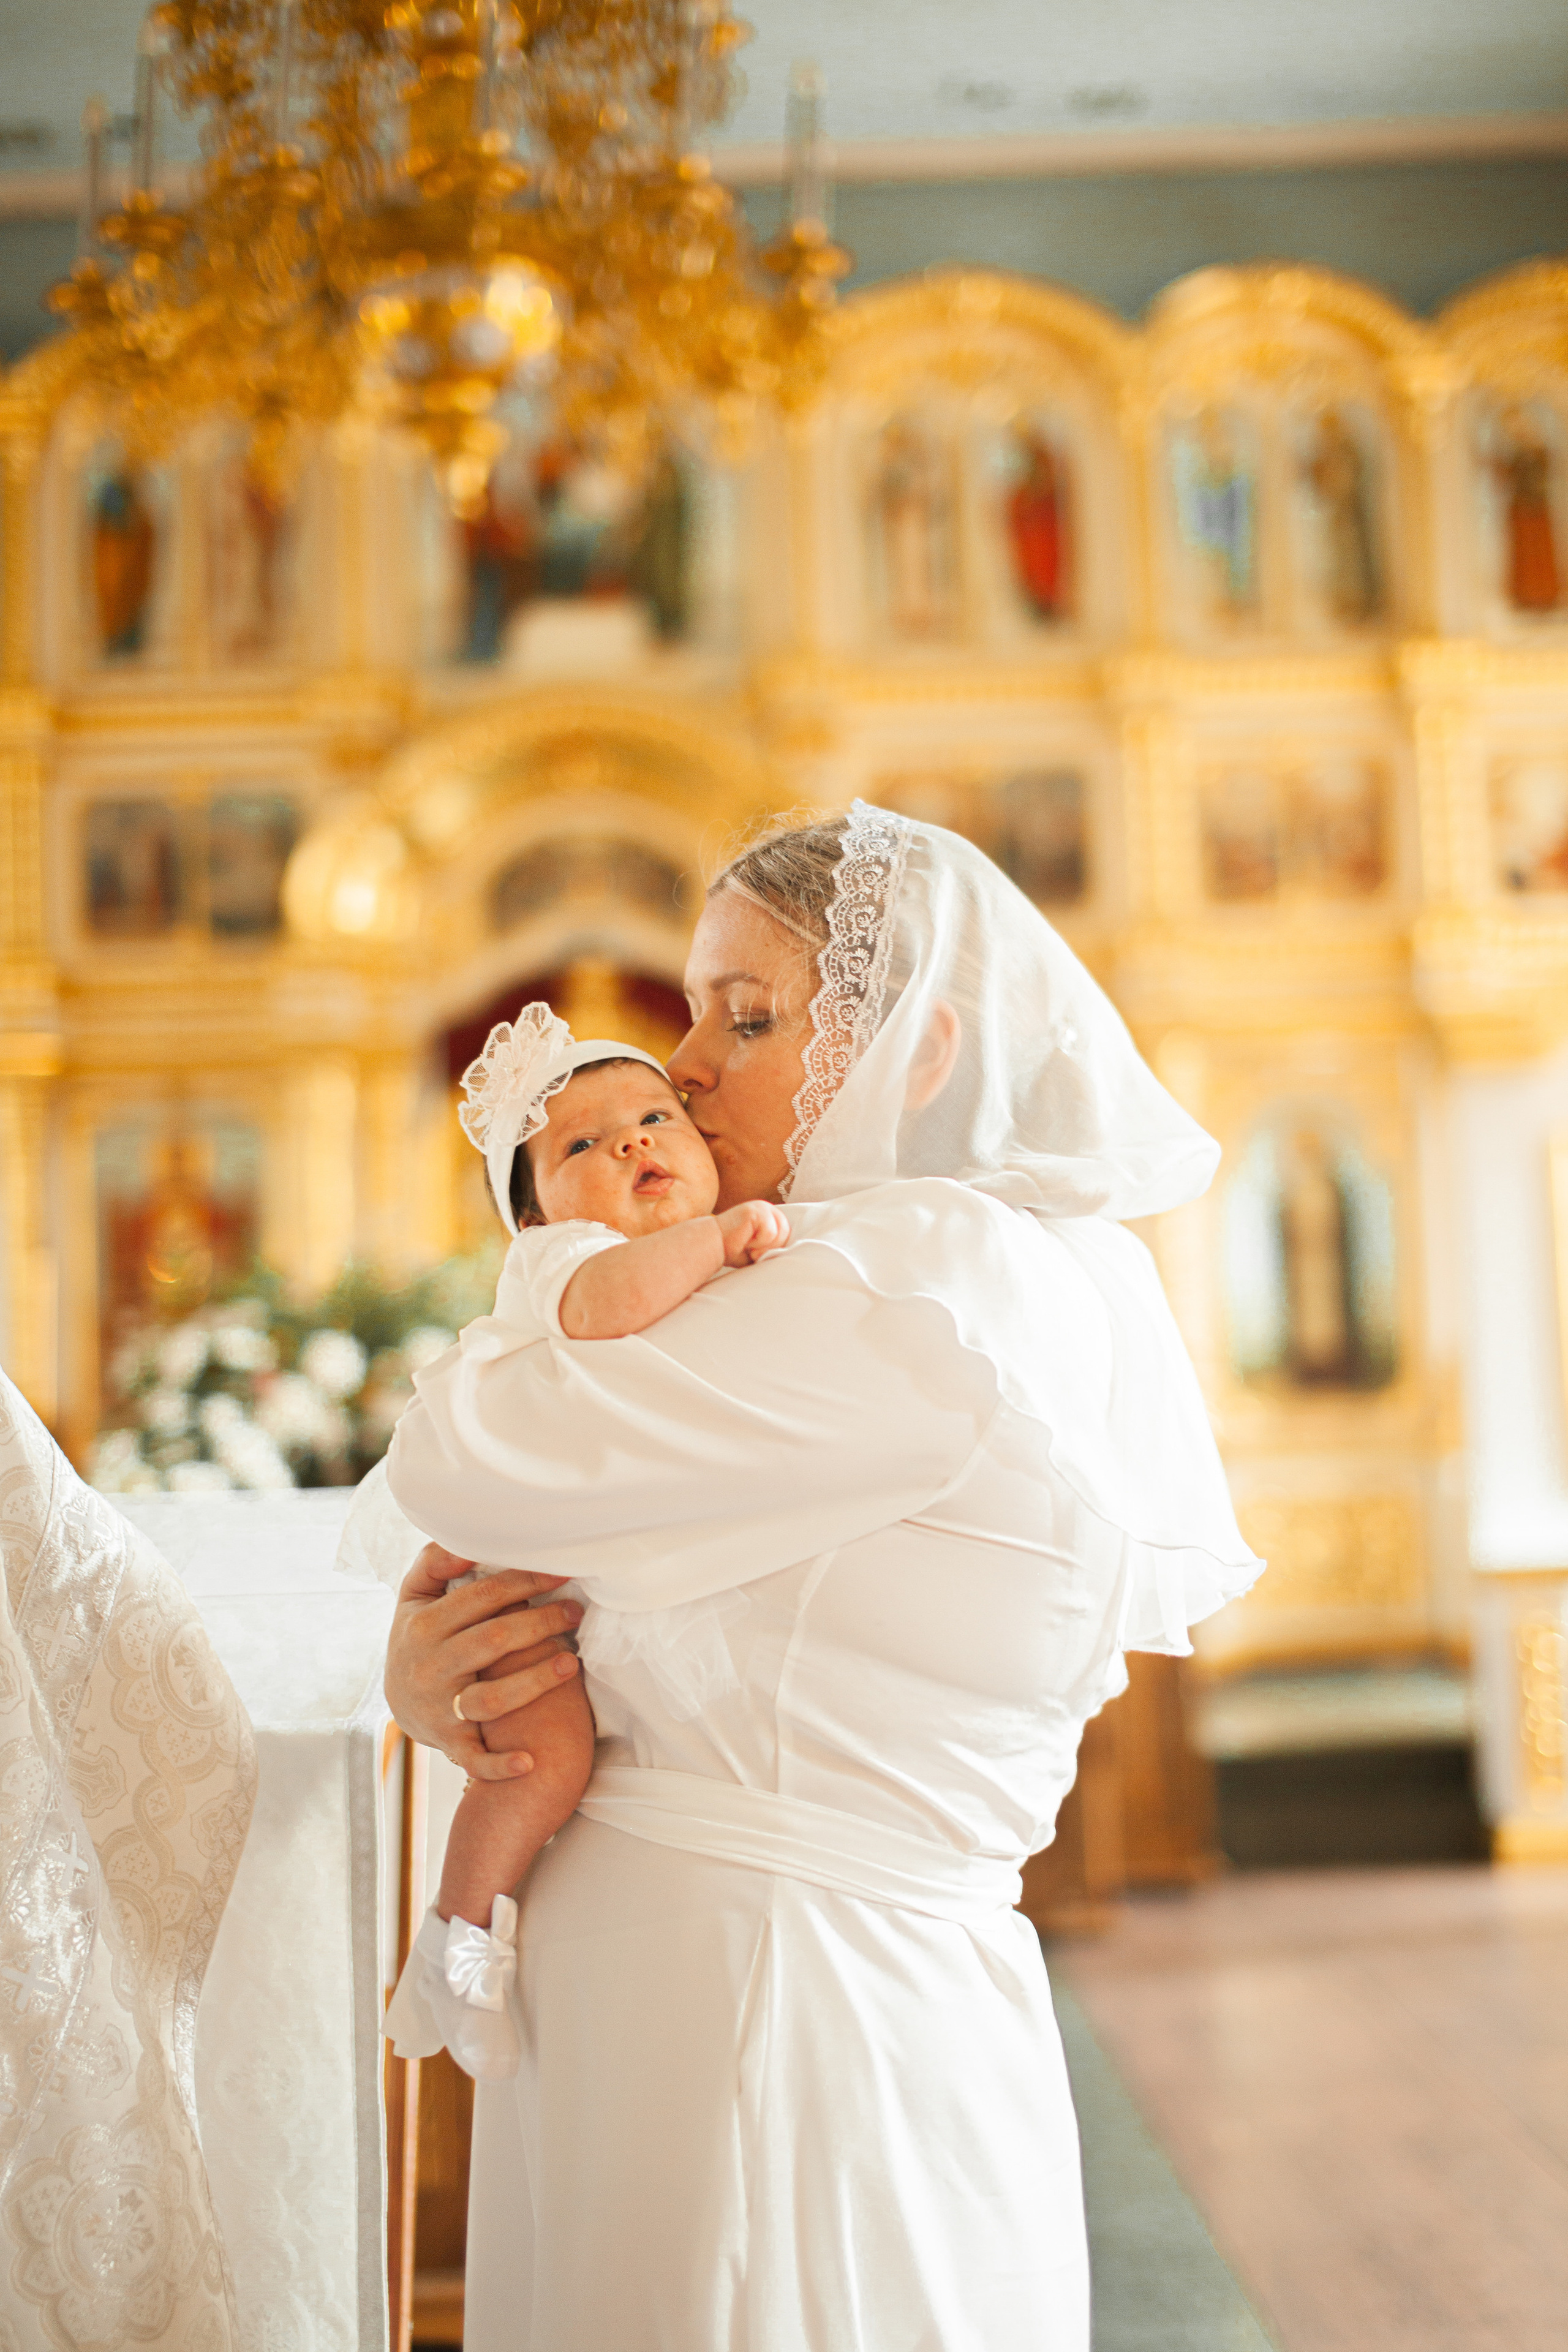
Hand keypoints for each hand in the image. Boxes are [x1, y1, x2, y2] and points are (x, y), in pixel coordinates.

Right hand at [385, 1541, 584, 1781]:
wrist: (397, 1702)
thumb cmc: (419, 1636)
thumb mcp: (416, 1596)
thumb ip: (437, 1562)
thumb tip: (466, 1537)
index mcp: (425, 1624)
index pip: (482, 1597)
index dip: (526, 1581)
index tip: (564, 1571)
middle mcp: (431, 1666)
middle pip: (494, 1641)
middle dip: (541, 1623)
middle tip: (576, 1613)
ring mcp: (440, 1707)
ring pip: (491, 1698)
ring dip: (535, 1682)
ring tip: (572, 1663)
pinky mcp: (448, 1742)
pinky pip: (474, 1757)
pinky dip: (499, 1764)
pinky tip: (529, 1762)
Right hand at [714, 1200, 789, 1267]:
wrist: (713, 1245)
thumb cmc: (735, 1249)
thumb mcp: (759, 1248)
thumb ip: (774, 1246)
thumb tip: (793, 1253)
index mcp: (769, 1215)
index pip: (787, 1233)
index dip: (775, 1247)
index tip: (756, 1251)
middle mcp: (767, 1207)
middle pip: (786, 1232)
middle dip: (771, 1247)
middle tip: (753, 1250)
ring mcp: (761, 1207)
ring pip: (779, 1233)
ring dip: (763, 1246)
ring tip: (748, 1244)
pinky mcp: (755, 1210)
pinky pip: (769, 1233)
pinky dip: (758, 1243)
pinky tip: (745, 1240)